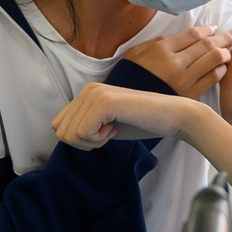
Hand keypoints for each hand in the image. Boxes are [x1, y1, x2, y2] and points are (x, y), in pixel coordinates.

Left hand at [52, 82, 208, 149]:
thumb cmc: (143, 122)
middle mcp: (87, 89)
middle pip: (60, 131)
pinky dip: (98, 140)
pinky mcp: (103, 103)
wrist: (172, 116)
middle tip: (109, 132)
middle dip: (83, 142)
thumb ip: (85, 125)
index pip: (59, 126)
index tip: (105, 131)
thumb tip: (62, 134)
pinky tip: (116, 128)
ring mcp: (95, 94)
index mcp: (87, 92)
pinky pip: (82, 134)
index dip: (80, 138)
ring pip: (69, 134)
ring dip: (92, 141)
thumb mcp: (106, 124)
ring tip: (114, 129)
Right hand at [124, 25, 231, 99]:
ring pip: (213, 59)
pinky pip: (211, 79)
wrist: (125, 107)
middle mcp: (175, 63)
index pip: (192, 35)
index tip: (215, 28)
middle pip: (206, 45)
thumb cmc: (128, 78)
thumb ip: (153, 43)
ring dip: (225, 53)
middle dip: (223, 38)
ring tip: (229, 51)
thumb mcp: (134, 55)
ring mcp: (184, 80)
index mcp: (161, 50)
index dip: (207, 29)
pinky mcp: (189, 96)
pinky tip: (222, 68)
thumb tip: (171, 38)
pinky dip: (220, 71)